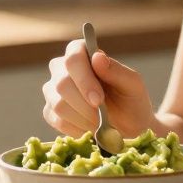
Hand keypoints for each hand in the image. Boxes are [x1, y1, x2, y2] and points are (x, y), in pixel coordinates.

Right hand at [41, 39, 155, 137]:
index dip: (84, 79)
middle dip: (84, 104)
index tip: (98, 99)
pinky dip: (77, 129)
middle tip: (102, 117)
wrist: (129, 129)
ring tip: (100, 122)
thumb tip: (97, 56)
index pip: (73, 57)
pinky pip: (57, 120)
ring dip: (83, 118)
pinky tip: (91, 128)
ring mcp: (53, 90)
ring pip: (58, 104)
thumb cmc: (131, 101)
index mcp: (83, 53)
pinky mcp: (50, 111)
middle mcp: (62, 68)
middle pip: (62, 83)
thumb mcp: (132, 85)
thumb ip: (116, 70)